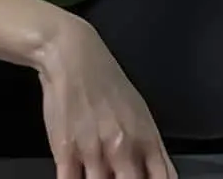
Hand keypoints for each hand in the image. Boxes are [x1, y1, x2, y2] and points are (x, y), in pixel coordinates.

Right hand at [38, 17, 175, 178]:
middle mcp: (123, 148)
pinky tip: (77, 177)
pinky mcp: (65, 152)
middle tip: (116, 176)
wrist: (72, 56)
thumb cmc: (105, 81)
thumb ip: (149, 150)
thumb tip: (156, 176)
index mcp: (147, 140)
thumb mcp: (140, 112)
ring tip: (97, 174)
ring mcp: (94, 152)